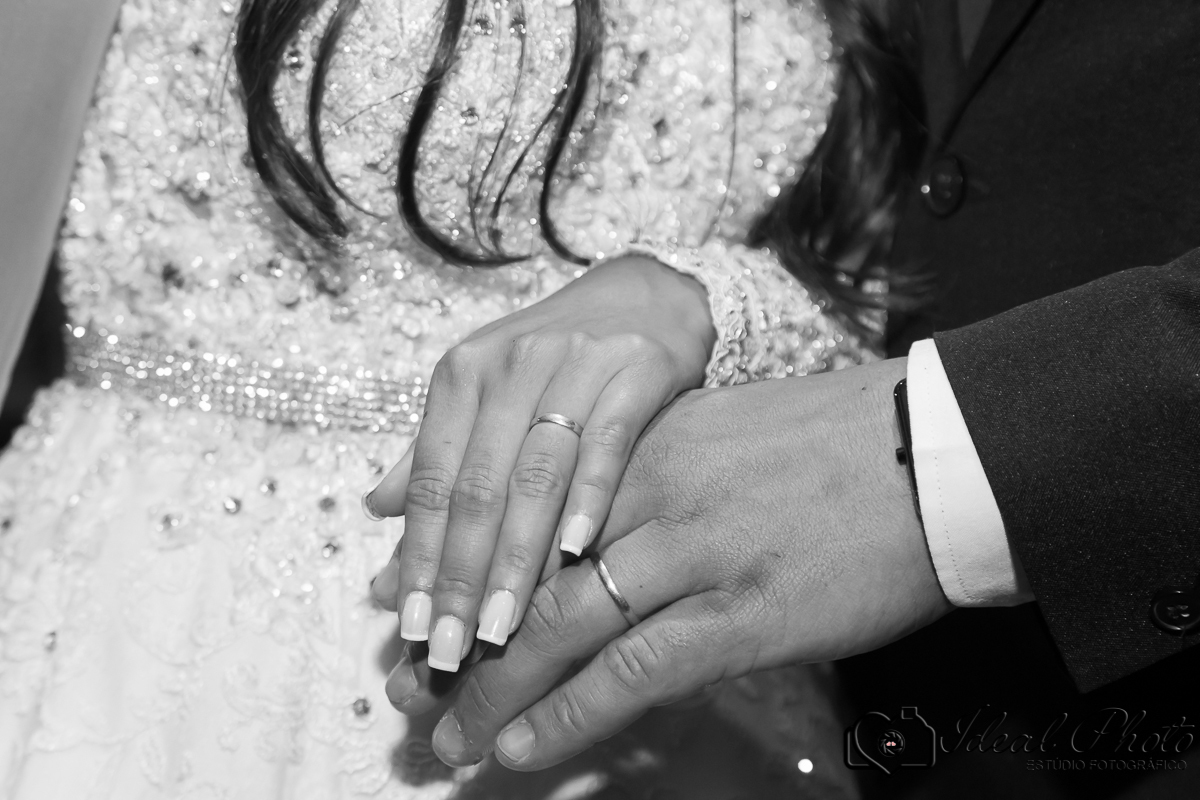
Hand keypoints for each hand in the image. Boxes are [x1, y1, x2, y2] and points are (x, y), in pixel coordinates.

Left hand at [367, 255, 714, 672]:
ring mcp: (573, 364)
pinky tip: (575, 553)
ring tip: (500, 627)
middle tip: (450, 649)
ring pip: (534, 474)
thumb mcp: (487, 391)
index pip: (431, 481)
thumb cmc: (555, 355)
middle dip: (459, 576)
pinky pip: (607, 442)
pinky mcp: (636, 368)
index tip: (411, 628)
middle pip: (477, 487)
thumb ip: (436, 449)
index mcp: (461, 376)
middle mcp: (509, 366)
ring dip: (515, 558)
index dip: (418, 557)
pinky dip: (589, 498)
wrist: (643, 293)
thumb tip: (376, 508)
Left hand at [405, 356, 952, 767]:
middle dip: (459, 635)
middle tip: (410, 682)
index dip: (462, 567)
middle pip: (526, 572)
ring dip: (496, 690)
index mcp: (641, 444)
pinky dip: (570, 713)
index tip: (411, 603)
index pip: (526, 513)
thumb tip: (595, 526)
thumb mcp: (721, 433)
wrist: (934, 452)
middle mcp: (651, 493)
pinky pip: (635, 670)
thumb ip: (646, 470)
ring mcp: (695, 553)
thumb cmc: (834, 445)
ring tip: (449, 737)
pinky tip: (524, 746)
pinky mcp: (743, 614)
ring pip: (563, 626)